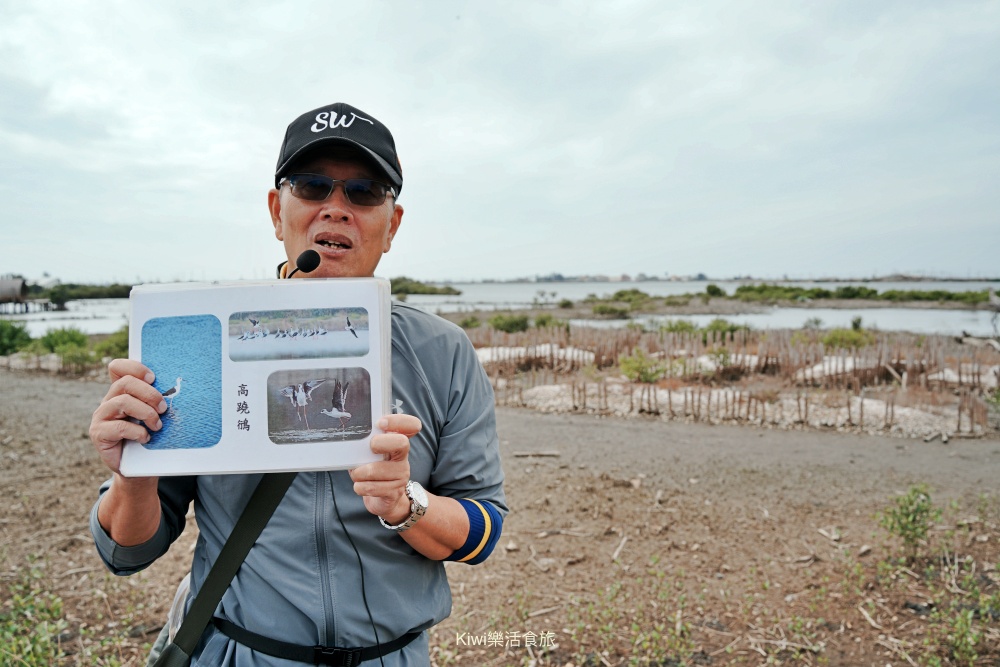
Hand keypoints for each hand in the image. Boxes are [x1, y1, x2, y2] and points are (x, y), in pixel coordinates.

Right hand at [89, 359, 165, 475]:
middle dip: (150, 394)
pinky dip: (138, 432)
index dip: (135, 367)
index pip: (117, 367)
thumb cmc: (149, 435)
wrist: (138, 466)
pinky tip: (146, 438)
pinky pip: (119, 427)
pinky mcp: (98, 433)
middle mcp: (108, 400)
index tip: (154, 378)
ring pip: (123, 402)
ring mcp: (101, 416)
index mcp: (120, 392)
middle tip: (164, 408)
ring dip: (146, 413)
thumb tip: (176, 388)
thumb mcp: (153, 414)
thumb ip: (155, 399)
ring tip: (157, 425)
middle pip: (125, 383)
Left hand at [349, 414, 421, 521]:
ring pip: (376, 470)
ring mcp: (401, 474)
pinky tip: (361, 486)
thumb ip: (364, 443)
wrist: (383, 499)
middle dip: (380, 443)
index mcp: (397, 442)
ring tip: (357, 474)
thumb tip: (348, 439)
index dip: (398, 421)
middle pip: (402, 443)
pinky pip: (372, 487)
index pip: (411, 425)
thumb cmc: (372, 470)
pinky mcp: (394, 492)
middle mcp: (403, 457)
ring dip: (359, 473)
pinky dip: (360, 487)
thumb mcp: (369, 453)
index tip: (380, 423)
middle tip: (370, 448)